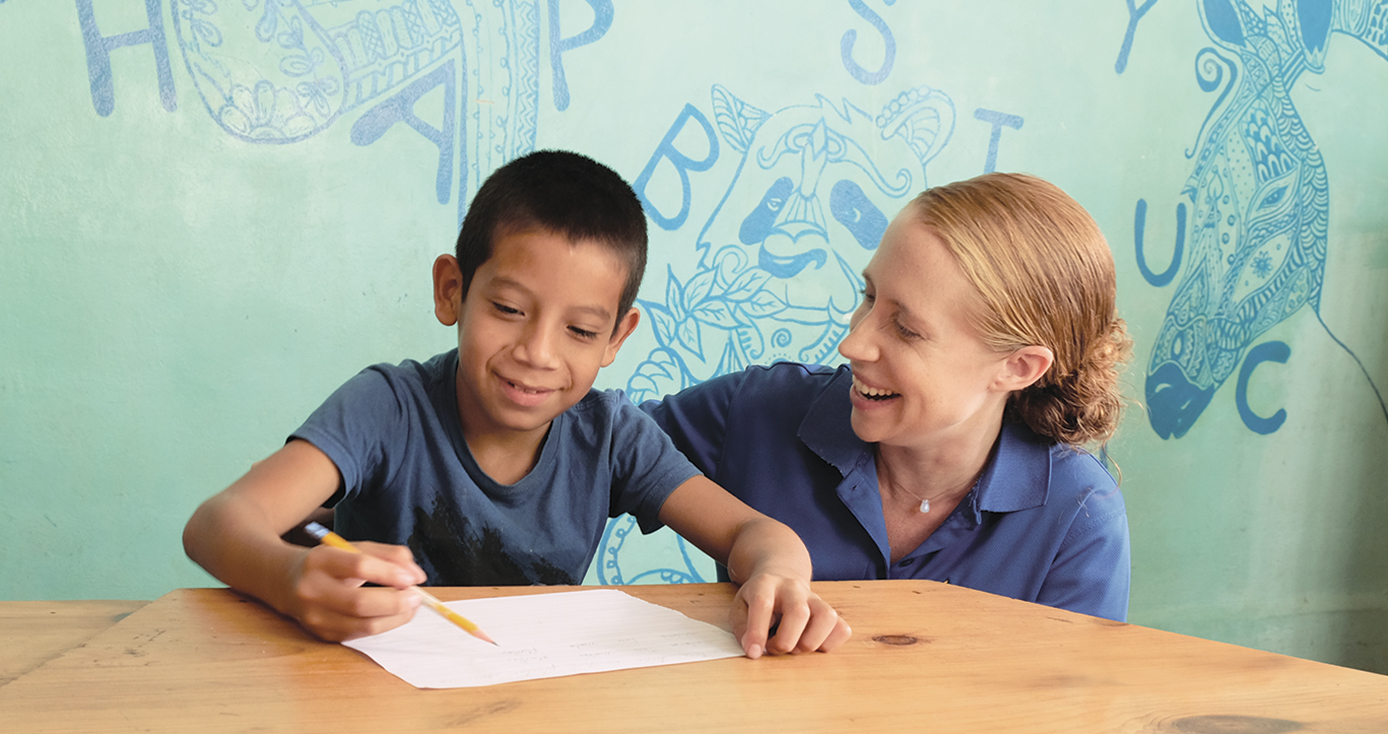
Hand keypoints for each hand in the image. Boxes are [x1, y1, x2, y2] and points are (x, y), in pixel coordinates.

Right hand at [282, 541, 427, 641]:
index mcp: (320, 561)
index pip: (359, 566)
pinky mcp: (322, 635)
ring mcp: (315, 617)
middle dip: (396, 602)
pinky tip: (392, 614)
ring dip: (396, 618)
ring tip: (410, 606)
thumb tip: (417, 575)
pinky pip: (361, 634)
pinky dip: (383, 624)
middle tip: (417, 596)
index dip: (390, 573)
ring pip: (364, 625)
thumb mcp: (353, 548)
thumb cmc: (328, 563)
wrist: (285, 582)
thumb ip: (388, 555)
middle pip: (360, 603)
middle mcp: (312, 590)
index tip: (413, 577)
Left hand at [730, 572, 851, 658]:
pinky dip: (829, 644)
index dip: (757, 632)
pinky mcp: (832, 612)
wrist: (781, 574)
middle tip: (775, 648)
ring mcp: (816, 598)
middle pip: (799, 612)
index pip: (763, 604)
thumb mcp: (740, 607)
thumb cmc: (760, 597)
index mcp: (766, 584)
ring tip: (796, 647)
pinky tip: (812, 644)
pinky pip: (842, 629)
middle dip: (786, 641)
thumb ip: (742, 628)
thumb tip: (753, 650)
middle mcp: (793, 588)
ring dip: (810, 642)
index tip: (754, 653)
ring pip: (827, 617)